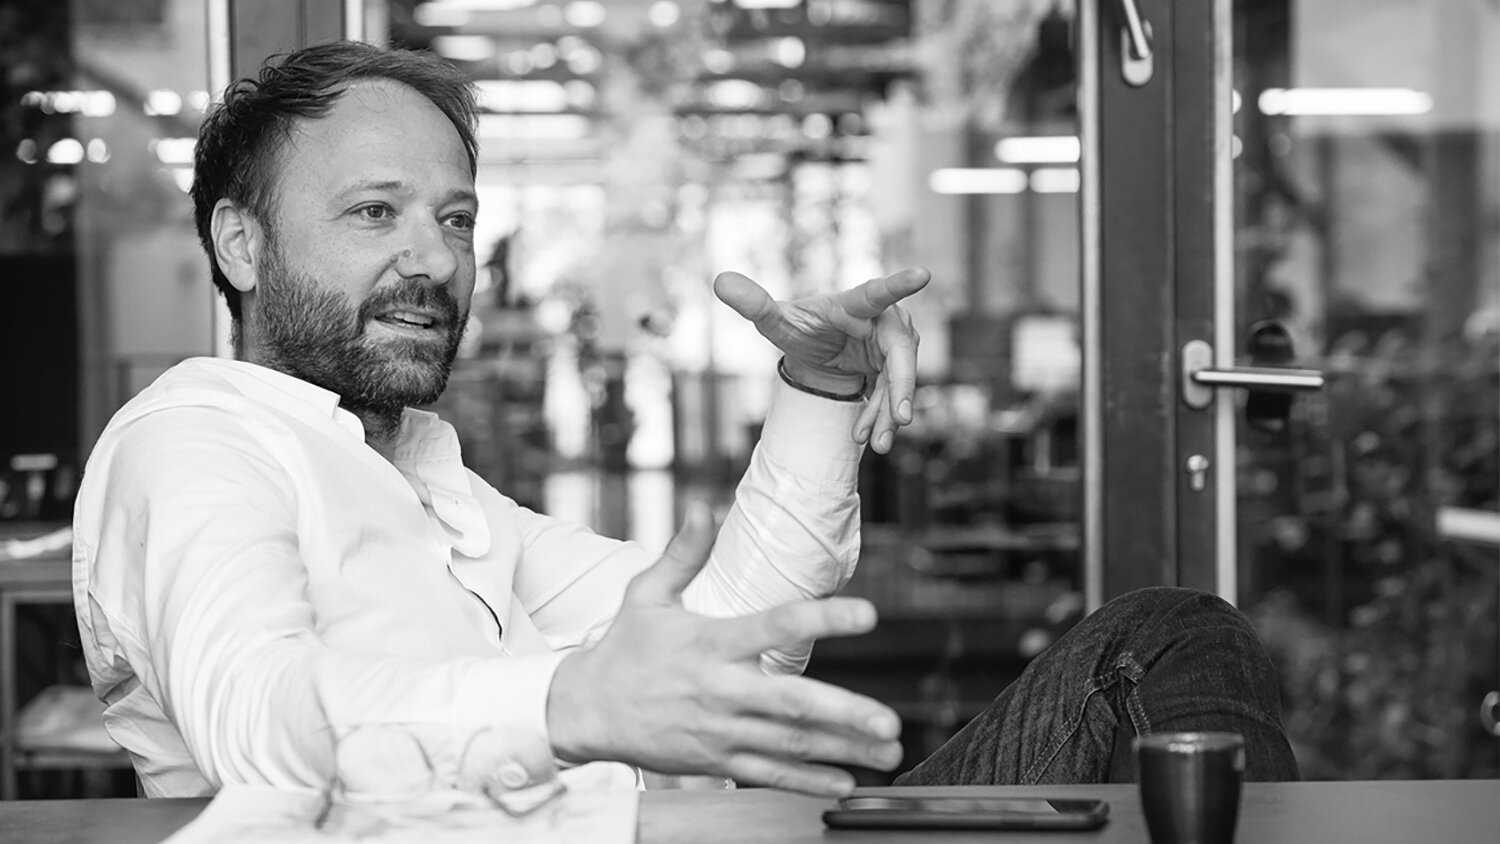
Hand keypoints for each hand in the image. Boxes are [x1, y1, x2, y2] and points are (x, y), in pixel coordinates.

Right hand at [545, 506, 902, 796]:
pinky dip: (809, 781)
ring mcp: (719, 731)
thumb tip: (703, 507)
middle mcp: (720, 690)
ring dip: (843, 748)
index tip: (869, 615)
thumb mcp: (645, 594)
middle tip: (889, 717)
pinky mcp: (715, 760)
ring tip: (888, 748)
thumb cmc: (622, 648)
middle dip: (844, 712)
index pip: (776, 626)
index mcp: (710, 643)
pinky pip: (769, 774)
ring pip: (789, 744)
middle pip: (791, 702)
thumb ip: (682, 554)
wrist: (584, 712)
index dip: (823, 620)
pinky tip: (846, 781)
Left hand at [713, 267, 929, 453]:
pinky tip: (868, 437)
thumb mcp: (775, 321)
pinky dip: (882, 417)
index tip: (923, 273)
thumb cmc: (799, 327)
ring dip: (890, 411)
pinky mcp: (897, 365)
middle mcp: (881, 319)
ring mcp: (894, 343)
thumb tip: (719, 280)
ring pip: (901, 379)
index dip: (898, 285)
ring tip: (878, 443)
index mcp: (852, 303)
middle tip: (900, 419)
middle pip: (901, 352)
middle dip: (902, 386)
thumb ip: (754, 304)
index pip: (875, 293)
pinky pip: (894, 394)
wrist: (815, 351)